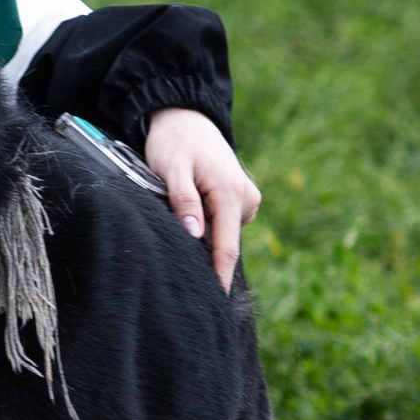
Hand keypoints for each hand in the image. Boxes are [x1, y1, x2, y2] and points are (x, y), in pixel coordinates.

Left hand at [145, 108, 258, 290]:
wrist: (186, 117)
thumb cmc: (175, 142)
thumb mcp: (172, 169)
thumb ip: (184, 201)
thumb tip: (195, 235)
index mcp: (230, 192)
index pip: (226, 247)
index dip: (219, 276)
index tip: (215, 302)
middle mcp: (246, 196)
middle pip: (225, 242)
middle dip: (207, 257)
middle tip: (181, 263)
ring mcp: (247, 197)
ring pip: (224, 232)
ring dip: (205, 234)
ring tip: (178, 210)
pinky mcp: (243, 197)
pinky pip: (225, 222)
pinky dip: (210, 222)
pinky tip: (193, 208)